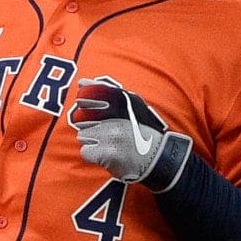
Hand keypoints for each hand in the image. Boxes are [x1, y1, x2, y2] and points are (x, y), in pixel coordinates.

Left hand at [71, 78, 191, 192]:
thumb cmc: (141, 131)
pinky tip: (107, 155)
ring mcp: (110, 137)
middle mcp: (114, 120)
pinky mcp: (107, 154)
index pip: (85, 99)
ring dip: (92, 141)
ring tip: (109, 144)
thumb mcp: (130, 104)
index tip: (93, 112)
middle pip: (82, 121)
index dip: (85, 106)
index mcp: (120, 105)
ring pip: (83, 136)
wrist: (159, 158)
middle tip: (108, 134)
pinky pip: (85, 151)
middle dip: (91, 127)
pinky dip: (93, 155)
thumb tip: (81, 82)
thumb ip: (104, 90)